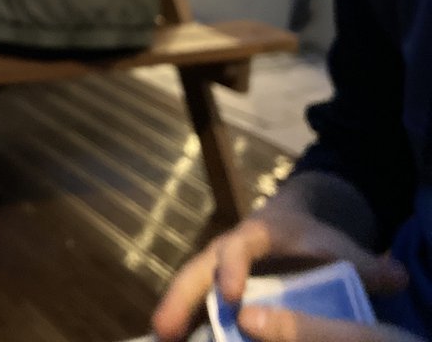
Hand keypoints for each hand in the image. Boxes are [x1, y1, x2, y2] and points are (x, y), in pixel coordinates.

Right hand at [152, 205, 408, 340]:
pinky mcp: (216, 291)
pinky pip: (195, 306)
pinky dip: (184, 323)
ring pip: (189, 289)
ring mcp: (216, 271)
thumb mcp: (337, 246)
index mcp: (254, 235)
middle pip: (196, 270)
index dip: (232, 269)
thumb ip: (364, 264)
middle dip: (179, 298)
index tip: (231, 295)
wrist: (292, 225)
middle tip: (164, 329)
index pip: (238, 248)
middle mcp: (226, 251)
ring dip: (173, 314)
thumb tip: (396, 275)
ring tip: (160, 341)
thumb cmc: (313, 238)